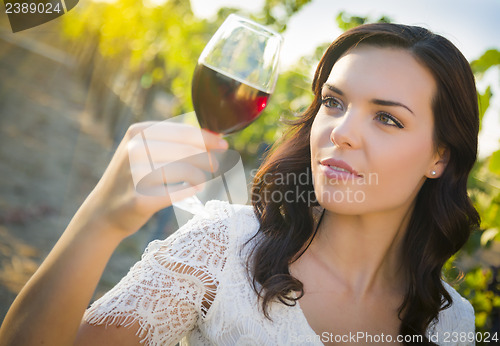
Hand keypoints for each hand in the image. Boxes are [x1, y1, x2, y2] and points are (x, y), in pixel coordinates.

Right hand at [79, 121, 227, 238]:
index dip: (207, 138)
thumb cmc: (133, 178)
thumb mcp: (143, 150)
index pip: (183, 131)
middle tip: (214, 165)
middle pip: (186, 151)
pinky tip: (194, 190)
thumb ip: (173, 141)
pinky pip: (177, 192)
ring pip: (185, 171)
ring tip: (201, 180)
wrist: (103, 212)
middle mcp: (135, 149)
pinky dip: (189, 191)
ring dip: (199, 176)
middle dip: (206, 158)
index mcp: (137, 132)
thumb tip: (214, 136)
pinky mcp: (140, 199)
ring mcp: (136, 174)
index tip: (223, 144)